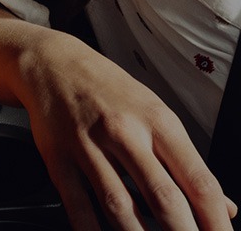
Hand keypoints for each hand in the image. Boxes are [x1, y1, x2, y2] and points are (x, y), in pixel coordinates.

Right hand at [18, 29, 235, 230]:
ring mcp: (89, 144)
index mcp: (157, 119)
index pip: (197, 178)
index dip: (215, 220)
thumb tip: (224, 206)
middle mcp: (125, 131)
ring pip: (120, 206)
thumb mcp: (154, 112)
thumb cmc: (108, 88)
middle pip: (163, 197)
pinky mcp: (59, 158)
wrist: (53, 61)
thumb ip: (186, 161)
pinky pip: (78, 206)